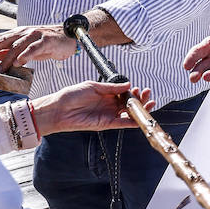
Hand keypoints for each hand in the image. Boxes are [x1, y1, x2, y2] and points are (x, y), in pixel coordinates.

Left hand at [0, 24, 74, 69]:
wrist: (69, 36)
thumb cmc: (47, 43)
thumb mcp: (26, 48)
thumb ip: (11, 52)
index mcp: (17, 34)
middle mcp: (23, 32)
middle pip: (2, 40)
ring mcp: (34, 35)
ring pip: (17, 46)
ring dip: (6, 58)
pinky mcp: (46, 40)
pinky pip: (34, 48)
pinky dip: (26, 55)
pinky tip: (19, 62)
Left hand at [31, 80, 153, 135]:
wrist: (60, 109)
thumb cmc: (72, 95)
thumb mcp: (93, 86)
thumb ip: (111, 88)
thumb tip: (127, 84)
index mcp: (106, 94)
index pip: (125, 94)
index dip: (134, 92)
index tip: (140, 89)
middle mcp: (109, 105)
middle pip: (130, 103)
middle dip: (140, 99)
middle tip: (147, 94)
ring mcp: (109, 115)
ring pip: (129, 113)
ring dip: (140, 109)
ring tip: (149, 102)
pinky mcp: (106, 124)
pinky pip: (122, 123)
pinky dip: (133, 121)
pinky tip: (141, 117)